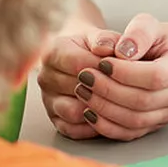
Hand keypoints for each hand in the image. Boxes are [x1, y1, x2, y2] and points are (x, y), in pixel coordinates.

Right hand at [39, 25, 120, 139]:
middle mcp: (45, 77)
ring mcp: (48, 100)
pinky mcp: (55, 119)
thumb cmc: (92, 46)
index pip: (78, 64)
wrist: (80, 55)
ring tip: (113, 99)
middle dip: (103, 88)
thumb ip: (106, 40)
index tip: (120, 67)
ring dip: (96, 108)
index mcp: (52, 53)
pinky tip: (106, 113)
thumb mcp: (100, 36)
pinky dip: (92, 124)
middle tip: (122, 85)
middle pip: (76, 90)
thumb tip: (112, 49)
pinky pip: (74, 129)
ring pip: (73, 112)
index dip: (103, 67)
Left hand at [41, 14, 167, 140]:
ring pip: (135, 120)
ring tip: (84, 90)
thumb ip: (137, 32)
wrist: (157, 56)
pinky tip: (89, 111)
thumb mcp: (146, 24)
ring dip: (104, 108)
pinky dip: (106, 125)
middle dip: (109, 90)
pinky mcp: (154, 126)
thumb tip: (122, 53)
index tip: (101, 62)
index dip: (125, 72)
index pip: (156, 76)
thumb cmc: (150, 39)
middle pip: (144, 101)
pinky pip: (129, 133)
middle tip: (85, 77)